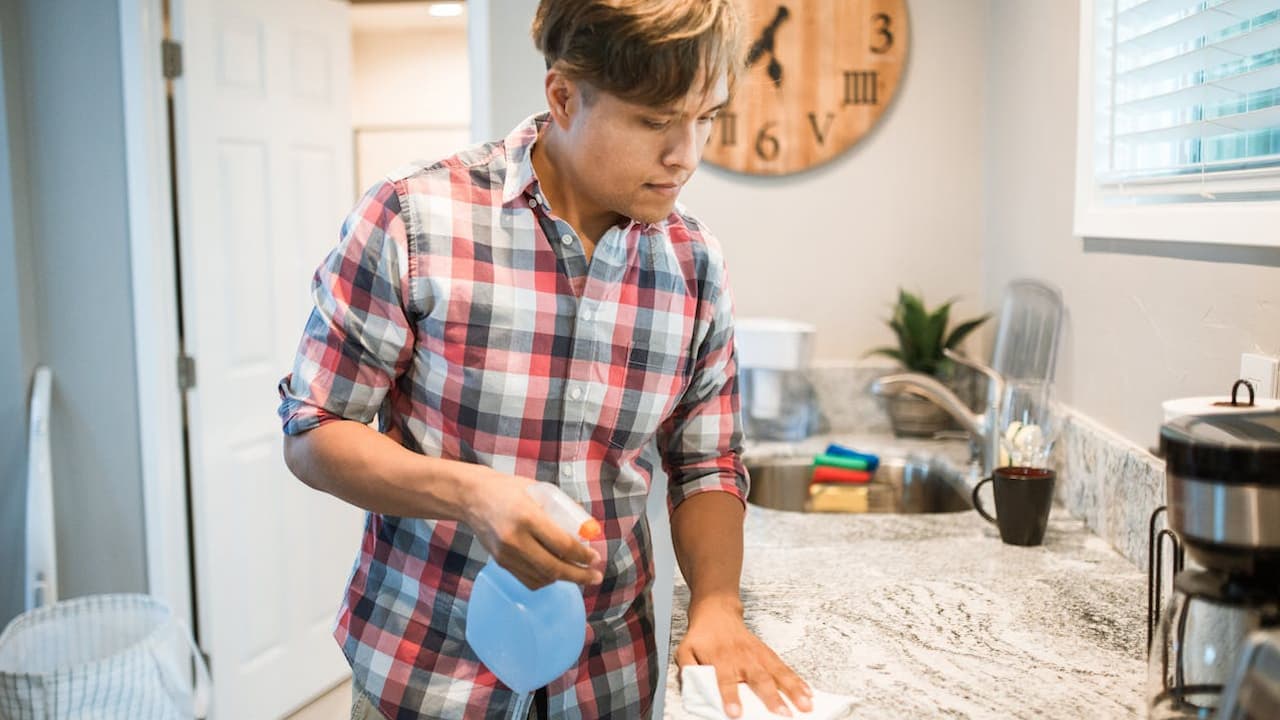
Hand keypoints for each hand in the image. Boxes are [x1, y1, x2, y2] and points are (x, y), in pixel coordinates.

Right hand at [461, 467, 602, 589]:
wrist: (472, 497)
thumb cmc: (508, 490)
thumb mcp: (538, 490)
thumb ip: (561, 509)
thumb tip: (587, 528)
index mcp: (528, 517)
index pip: (562, 544)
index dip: (582, 555)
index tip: (595, 558)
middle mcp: (516, 539)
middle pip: (554, 568)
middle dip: (579, 576)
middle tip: (595, 577)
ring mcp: (506, 554)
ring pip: (542, 577)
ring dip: (564, 579)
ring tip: (579, 574)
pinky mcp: (500, 563)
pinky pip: (528, 579)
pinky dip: (546, 580)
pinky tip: (556, 574)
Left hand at [676, 596, 812, 717]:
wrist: (716, 611)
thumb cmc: (702, 636)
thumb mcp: (685, 650)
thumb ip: (687, 669)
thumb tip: (690, 686)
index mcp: (719, 659)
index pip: (724, 680)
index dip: (729, 696)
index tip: (735, 712)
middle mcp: (741, 657)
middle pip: (758, 678)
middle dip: (771, 697)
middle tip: (782, 714)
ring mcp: (757, 655)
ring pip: (777, 673)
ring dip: (793, 690)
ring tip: (805, 705)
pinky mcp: (767, 653)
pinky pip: (784, 668)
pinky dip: (797, 681)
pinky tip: (808, 693)